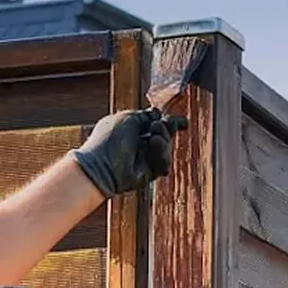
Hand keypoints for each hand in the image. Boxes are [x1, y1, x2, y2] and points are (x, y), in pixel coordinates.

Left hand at [70, 108, 188, 197]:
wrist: (102, 165)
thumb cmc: (110, 139)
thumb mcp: (129, 118)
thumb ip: (146, 116)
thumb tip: (158, 113)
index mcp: (131, 129)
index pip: (155, 124)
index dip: (170, 123)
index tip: (184, 122)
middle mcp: (138, 144)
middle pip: (165, 135)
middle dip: (166, 128)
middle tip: (157, 126)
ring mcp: (144, 159)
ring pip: (166, 148)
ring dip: (164, 139)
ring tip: (154, 137)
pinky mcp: (148, 174)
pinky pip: (163, 164)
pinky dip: (162, 154)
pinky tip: (155, 145)